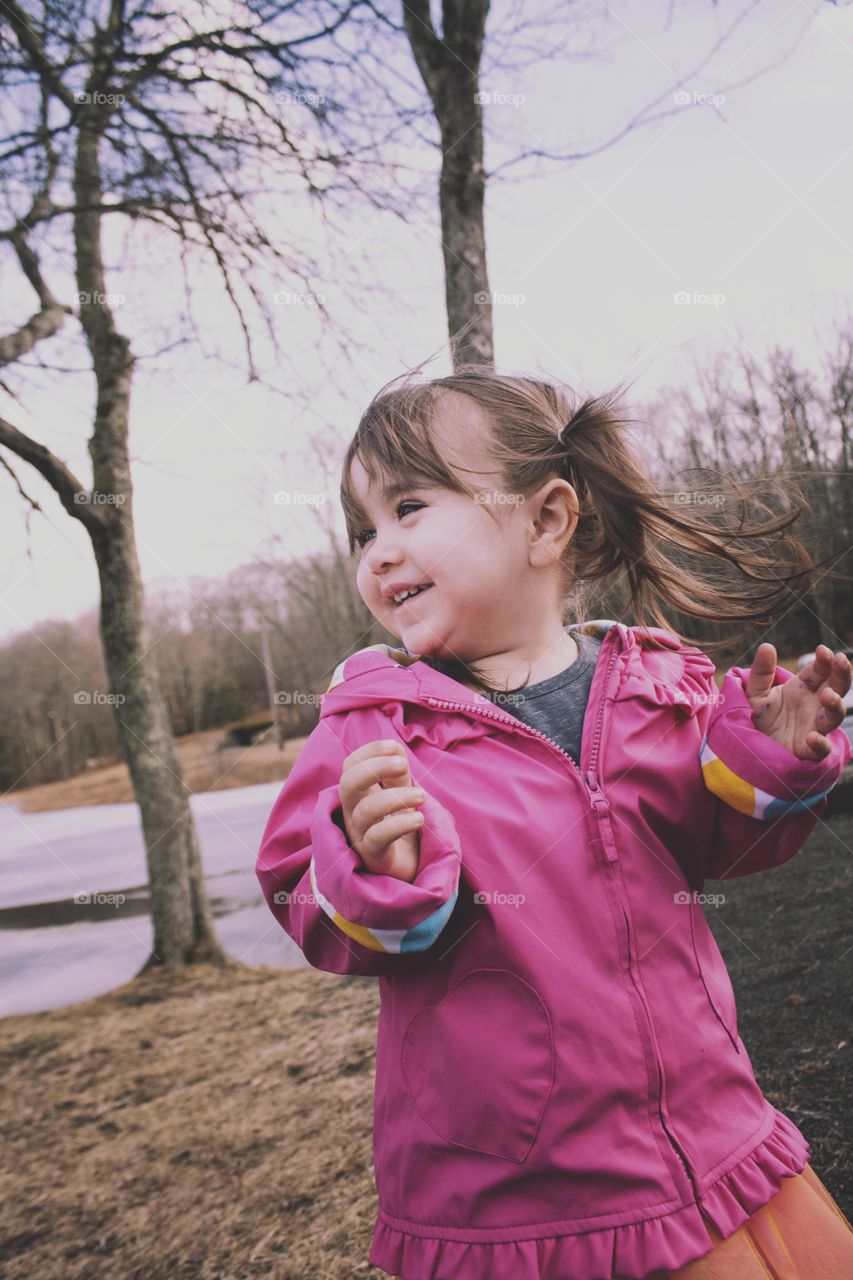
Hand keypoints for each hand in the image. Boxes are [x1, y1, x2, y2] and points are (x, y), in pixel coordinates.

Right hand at [339, 740, 425, 881]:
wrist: (407, 869)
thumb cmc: (400, 827)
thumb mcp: (399, 794)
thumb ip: (397, 773)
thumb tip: (396, 748)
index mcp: (357, 795)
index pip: (350, 767)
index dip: (369, 752)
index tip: (394, 747)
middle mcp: (353, 813)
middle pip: (348, 784)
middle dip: (375, 767)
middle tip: (403, 766)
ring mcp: (360, 835)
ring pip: (366, 810)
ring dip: (396, 797)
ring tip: (421, 796)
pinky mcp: (373, 856)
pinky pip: (379, 837)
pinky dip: (400, 824)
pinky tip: (419, 818)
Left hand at [745, 643, 850, 760]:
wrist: (748, 746)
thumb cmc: (757, 717)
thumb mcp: (755, 693)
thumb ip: (761, 672)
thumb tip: (766, 646)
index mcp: (802, 689)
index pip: (820, 671)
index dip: (825, 660)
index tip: (823, 651)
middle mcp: (813, 706)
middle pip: (836, 688)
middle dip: (841, 674)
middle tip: (840, 660)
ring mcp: (813, 727)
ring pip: (834, 716)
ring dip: (835, 704)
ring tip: (827, 695)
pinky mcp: (807, 750)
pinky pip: (820, 749)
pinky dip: (820, 743)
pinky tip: (813, 737)